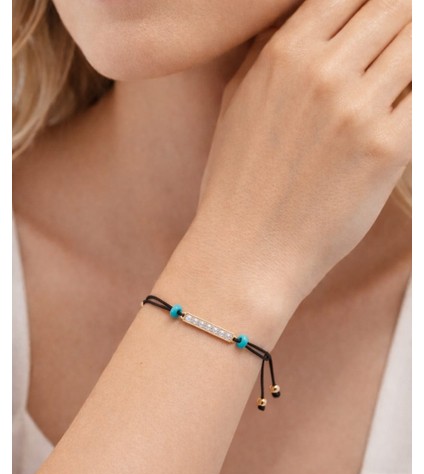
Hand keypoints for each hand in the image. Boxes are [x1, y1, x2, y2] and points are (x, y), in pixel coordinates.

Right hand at [188, 0, 410, 321]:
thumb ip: (271, 51)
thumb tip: (302, 21)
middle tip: (393, 57)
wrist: (246, 252)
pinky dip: (419, 95)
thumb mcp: (239, 102)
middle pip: (395, 8)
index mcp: (284, 53)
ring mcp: (357, 110)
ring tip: (398, 86)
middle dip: (403, 22)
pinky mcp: (387, 152)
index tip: (381, 22)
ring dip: (415, 58)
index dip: (373, 4)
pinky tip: (406, 109)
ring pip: (418, 45)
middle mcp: (323, 72)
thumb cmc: (237, 183)